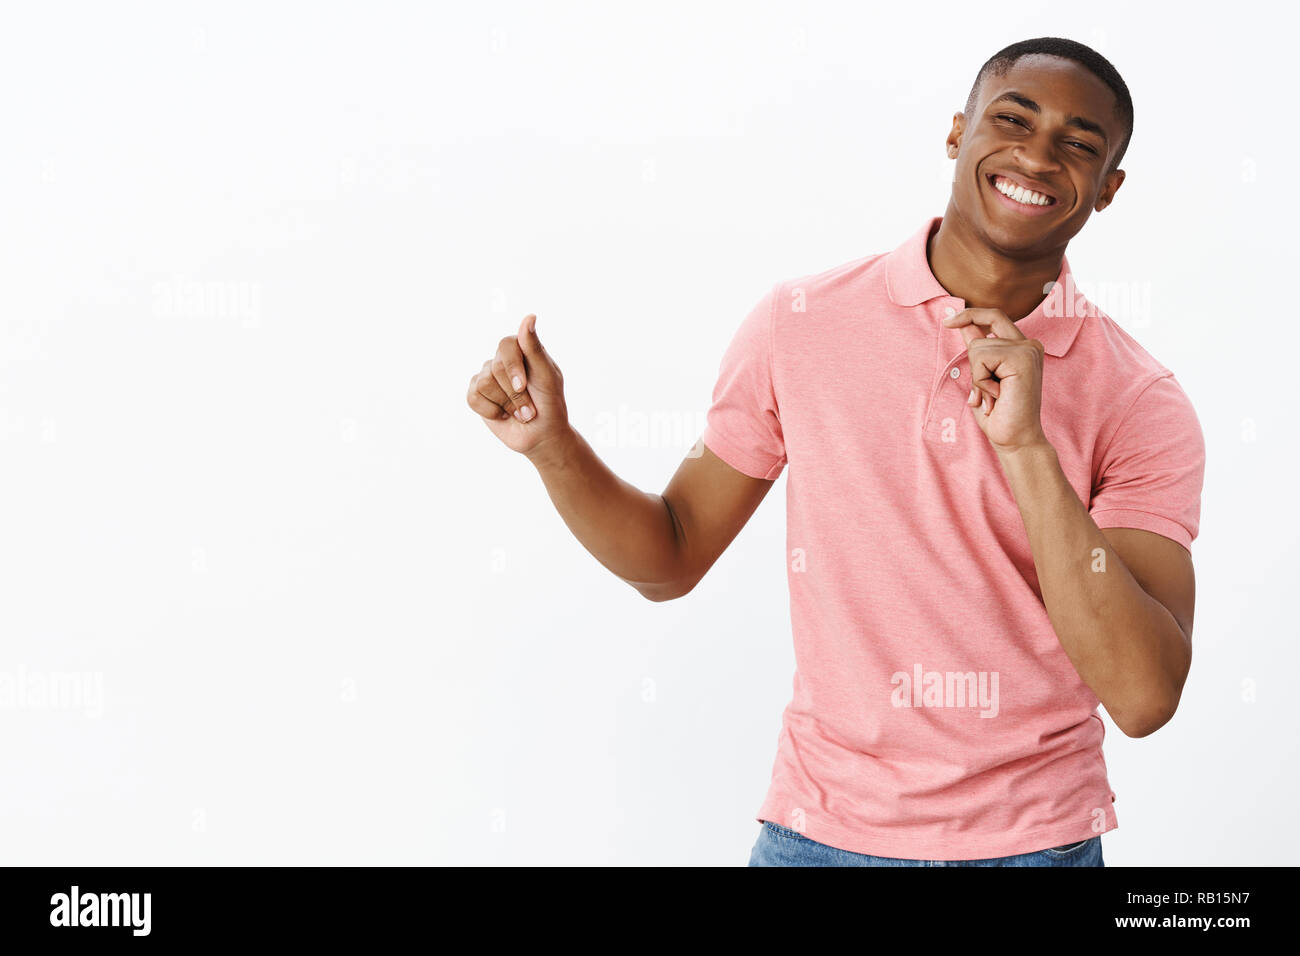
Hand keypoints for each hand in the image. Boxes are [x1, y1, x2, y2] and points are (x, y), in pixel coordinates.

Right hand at [466, 314, 571, 461]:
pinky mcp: (476, 395)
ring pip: (484, 384)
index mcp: (522, 350)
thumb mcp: (548, 377)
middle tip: (529, 408)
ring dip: (506, 405)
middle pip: (495, 368)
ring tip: (520, 413)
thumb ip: (535, 348)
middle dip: (515, 395)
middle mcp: (502, 360)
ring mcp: (487, 376)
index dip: (512, 367)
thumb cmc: (550, 405)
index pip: (506, 345)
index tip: (523, 386)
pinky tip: (503, 415)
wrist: (542, 436)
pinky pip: (473, 397)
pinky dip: (492, 411)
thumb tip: (529, 317)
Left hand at [941, 307, 1048, 452]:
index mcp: (1022, 347)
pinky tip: (997, 396)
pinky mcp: (1022, 357)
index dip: (969, 315)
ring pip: (978, 348)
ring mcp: (1028, 349)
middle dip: (974, 363)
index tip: (947, 321)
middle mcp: (1029, 344)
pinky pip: (982, 358)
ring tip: (994, 396)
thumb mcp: (982, 376)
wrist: (1015, 439)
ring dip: (978, 377)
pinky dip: (981, 380)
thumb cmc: (999, 414)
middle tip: (987, 393)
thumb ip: (978, 350)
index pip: (994, 317)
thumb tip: (962, 324)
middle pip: (981, 330)